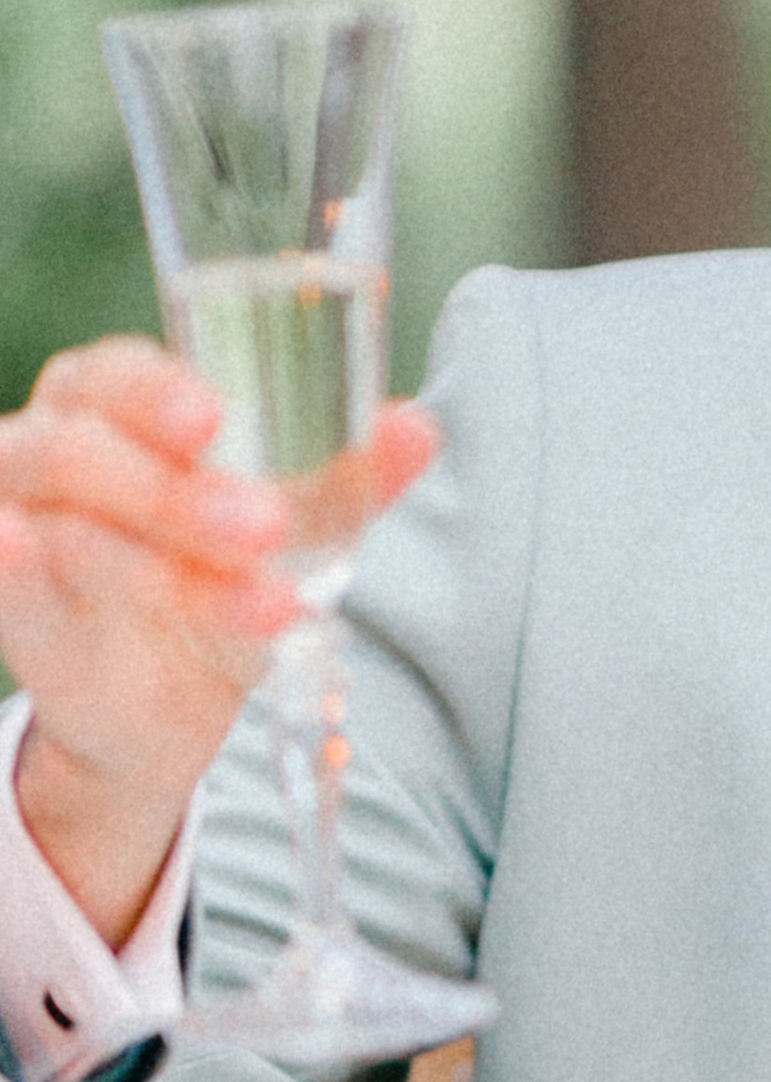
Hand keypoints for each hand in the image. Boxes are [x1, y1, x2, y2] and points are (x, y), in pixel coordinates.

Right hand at [0, 337, 435, 948]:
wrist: (171, 705)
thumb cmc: (220, 578)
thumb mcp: (295, 530)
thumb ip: (346, 478)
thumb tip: (418, 427)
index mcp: (113, 409)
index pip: (119, 376)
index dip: (160, 391)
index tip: (216, 420)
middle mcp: (52, 455)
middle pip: (86, 450)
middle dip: (180, 494)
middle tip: (269, 526)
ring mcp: (24, 531)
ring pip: (73, 532)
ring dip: (165, 567)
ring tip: (267, 604)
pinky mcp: (15, 613)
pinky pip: (5, 582)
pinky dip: (13, 566)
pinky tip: (26, 553)